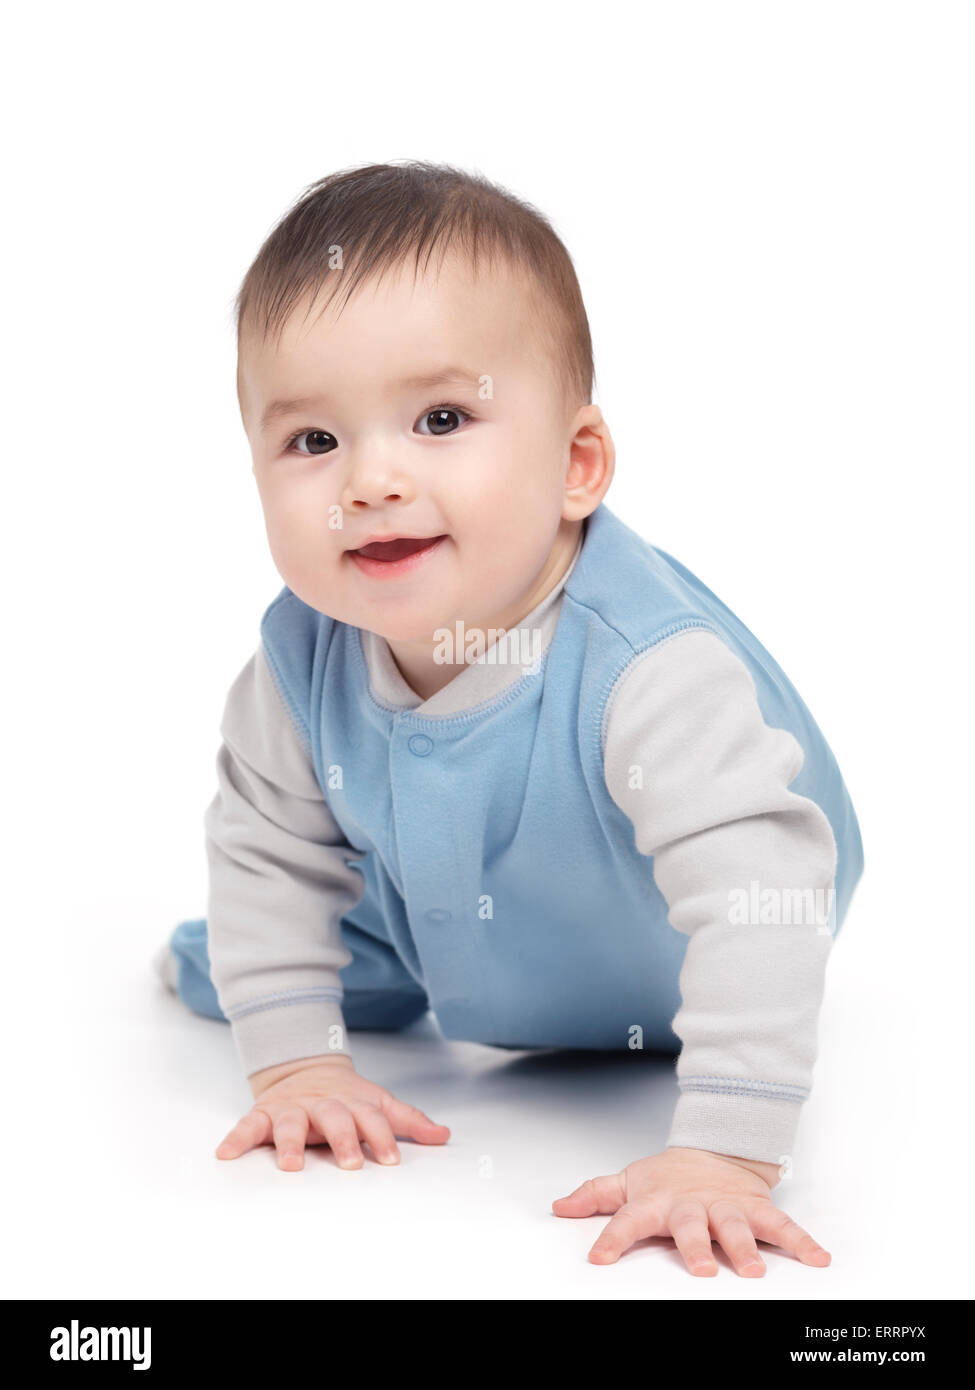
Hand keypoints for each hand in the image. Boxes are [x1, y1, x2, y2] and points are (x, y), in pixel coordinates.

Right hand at [215, 1054, 450, 1170]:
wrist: (305, 1066)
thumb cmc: (346, 1096)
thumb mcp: (378, 1103)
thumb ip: (408, 1121)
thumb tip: (444, 1136)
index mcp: (352, 1102)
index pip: (371, 1117)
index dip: (382, 1137)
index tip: (391, 1160)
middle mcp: (322, 1103)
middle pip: (334, 1117)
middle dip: (343, 1139)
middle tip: (350, 1164)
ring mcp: (292, 1107)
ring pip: (291, 1122)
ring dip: (289, 1143)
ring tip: (290, 1166)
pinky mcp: (264, 1113)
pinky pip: (247, 1125)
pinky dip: (236, 1138)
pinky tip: (225, 1154)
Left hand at [552, 1146, 829, 1276]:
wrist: (715, 1146)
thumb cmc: (668, 1177)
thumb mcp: (629, 1181)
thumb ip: (595, 1195)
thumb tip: (558, 1207)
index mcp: (657, 1202)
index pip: (627, 1218)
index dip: (611, 1237)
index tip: (597, 1258)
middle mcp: (693, 1205)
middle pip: (692, 1226)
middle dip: (697, 1248)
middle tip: (701, 1271)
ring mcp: (726, 1207)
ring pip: (737, 1227)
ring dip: (745, 1248)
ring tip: (754, 1271)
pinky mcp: (756, 1208)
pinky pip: (782, 1225)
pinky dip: (802, 1241)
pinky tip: (819, 1258)